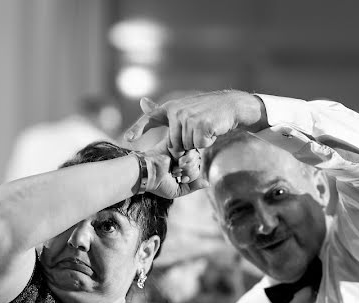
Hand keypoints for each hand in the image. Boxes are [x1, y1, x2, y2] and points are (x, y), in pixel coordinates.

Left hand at [125, 91, 264, 152]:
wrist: (231, 105)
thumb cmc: (205, 111)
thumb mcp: (181, 108)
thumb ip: (161, 110)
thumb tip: (142, 101)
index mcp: (170, 108)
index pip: (149, 119)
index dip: (137, 129)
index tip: (127, 139)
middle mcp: (177, 111)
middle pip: (173, 144)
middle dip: (185, 145)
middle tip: (197, 133)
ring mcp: (189, 117)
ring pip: (186, 146)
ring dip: (197, 143)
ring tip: (205, 130)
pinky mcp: (201, 124)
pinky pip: (199, 145)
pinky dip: (207, 142)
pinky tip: (211, 131)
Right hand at [140, 134, 207, 198]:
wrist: (147, 174)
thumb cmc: (159, 184)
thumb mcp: (178, 190)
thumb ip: (193, 187)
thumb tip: (208, 183)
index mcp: (181, 167)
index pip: (197, 168)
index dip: (192, 175)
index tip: (181, 179)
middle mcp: (180, 157)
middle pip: (197, 160)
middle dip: (190, 169)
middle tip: (177, 172)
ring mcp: (178, 149)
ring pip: (194, 153)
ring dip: (187, 163)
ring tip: (176, 167)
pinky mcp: (174, 142)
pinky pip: (188, 145)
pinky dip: (184, 154)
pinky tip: (177, 159)